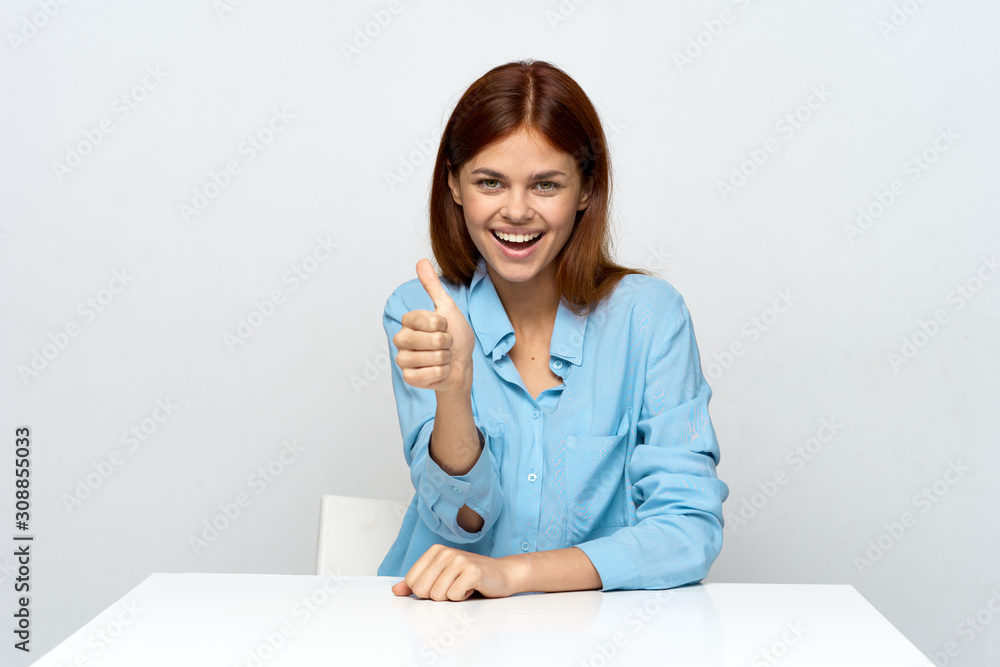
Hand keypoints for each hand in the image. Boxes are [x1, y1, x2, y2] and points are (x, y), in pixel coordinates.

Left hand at [391, 544, 520, 600]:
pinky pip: (454, 596)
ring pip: (438, 595)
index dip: (425, 591)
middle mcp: (445, 552)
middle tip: (453, 587)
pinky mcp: (472, 571)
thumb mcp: (441, 578)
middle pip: (422, 590)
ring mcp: (459, 560)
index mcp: (434, 551)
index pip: (412, 582)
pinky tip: (472, 587)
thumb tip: (395, 590)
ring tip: (463, 586)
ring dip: (452, 597)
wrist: (502, 575)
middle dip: (437, 596)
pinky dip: (464, 597)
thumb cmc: (471, 577)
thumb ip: (417, 583)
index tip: (442, 584)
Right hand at [392, 259, 475, 393]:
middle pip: (429, 340)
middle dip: (446, 343)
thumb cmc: (456, 337)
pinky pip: (425, 375)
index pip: (427, 319)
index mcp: (409, 321)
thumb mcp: (447, 308)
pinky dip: (440, 373)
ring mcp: (403, 359)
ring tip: (443, 358)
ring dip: (445, 359)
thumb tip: (421, 261)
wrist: (462, 365)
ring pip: (430, 358)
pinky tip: (439, 371)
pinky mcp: (408, 377)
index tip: (445, 326)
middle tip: (445, 344)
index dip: (443, 324)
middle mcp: (402, 338)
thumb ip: (432, 286)